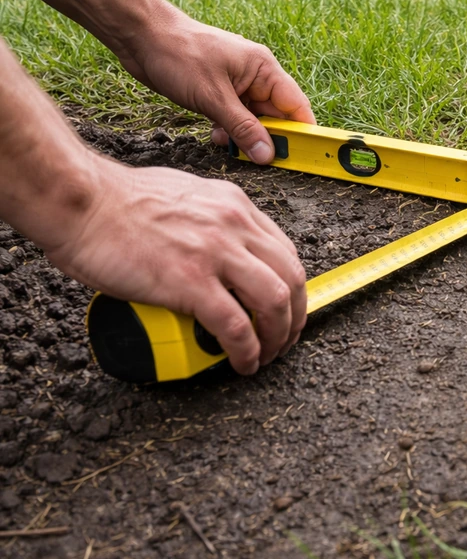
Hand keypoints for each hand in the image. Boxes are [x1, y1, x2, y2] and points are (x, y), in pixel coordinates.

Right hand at [45, 155, 306, 374]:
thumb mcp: (184, 195)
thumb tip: (211, 245)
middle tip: (284, 339)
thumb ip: (207, 218)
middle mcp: (234, 226)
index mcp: (233, 206)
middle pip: (291, 277)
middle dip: (296, 316)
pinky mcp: (190, 282)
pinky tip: (243, 363)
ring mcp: (215, 253)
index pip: (284, 250)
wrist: (79, 201)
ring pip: (276, 302)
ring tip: (267, 356)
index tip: (287, 307)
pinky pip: (236, 326)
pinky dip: (247, 351)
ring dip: (279, 337)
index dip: (292, 286)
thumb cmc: (115, 200)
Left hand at [115, 9, 315, 162]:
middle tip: (258, 158)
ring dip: (244, 136)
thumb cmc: (178, 55)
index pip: (296, 106)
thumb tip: (268, 154)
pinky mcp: (220, 91)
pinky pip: (235, 117)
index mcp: (264, 69)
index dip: (302, 132)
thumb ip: (243, 128)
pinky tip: (216, 134)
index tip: (301, 156)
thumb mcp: (213, 98)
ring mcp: (237, 84)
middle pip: (277, 116)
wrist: (140, 35)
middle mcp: (256, 76)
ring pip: (254, 120)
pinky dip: (229, 130)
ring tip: (226, 142)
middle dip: (268, 138)